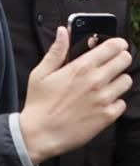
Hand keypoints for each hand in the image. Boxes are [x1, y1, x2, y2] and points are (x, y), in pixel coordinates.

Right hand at [20, 26, 131, 164]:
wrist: (41, 134)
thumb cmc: (39, 103)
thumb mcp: (41, 72)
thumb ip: (56, 51)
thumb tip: (63, 31)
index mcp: (80, 67)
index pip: (111, 47)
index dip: (117, 43)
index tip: (117, 44)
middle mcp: (96, 81)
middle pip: (124, 60)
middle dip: (120, 58)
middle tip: (113, 62)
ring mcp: (104, 100)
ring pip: (126, 81)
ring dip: (119, 79)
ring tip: (107, 82)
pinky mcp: (107, 117)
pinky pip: (122, 103)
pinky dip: (116, 101)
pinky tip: (103, 101)